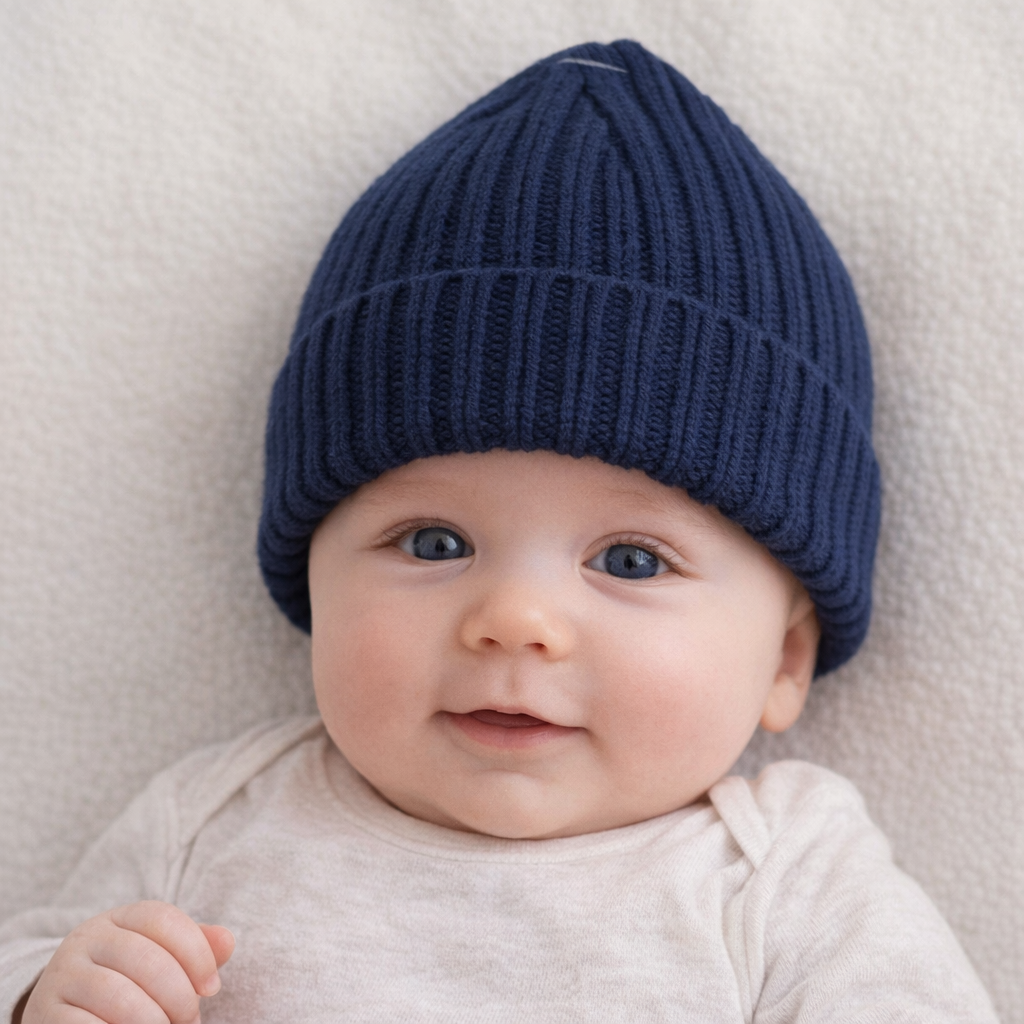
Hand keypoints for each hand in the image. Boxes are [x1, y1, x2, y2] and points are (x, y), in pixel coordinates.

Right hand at [17, 901, 233, 1023]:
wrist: (61, 1012)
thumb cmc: (128, 984)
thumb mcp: (159, 959)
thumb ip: (196, 950)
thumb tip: (228, 941)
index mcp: (119, 918)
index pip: (163, 919)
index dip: (196, 953)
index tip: (212, 988)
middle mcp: (86, 939)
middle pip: (145, 959)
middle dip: (178, 996)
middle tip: (189, 1020)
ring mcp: (62, 977)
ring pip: (118, 997)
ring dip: (153, 1021)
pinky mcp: (46, 1015)